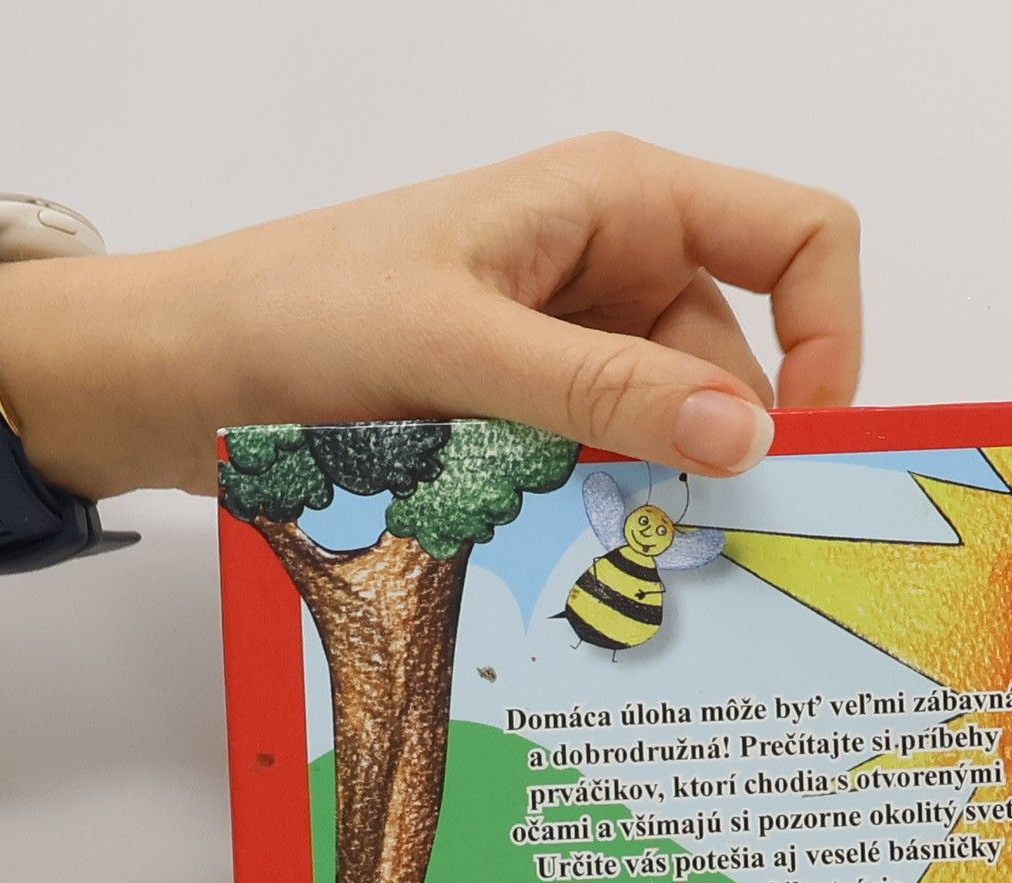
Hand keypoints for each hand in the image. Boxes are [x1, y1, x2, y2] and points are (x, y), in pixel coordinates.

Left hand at [0, 134, 861, 498]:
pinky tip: (562, 552)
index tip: (798, 448)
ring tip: (591, 550)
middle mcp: (612, 266)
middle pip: (740, 363)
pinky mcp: (529, 408)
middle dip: (723, 451)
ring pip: (672, 431)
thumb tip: (749, 436)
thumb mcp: (461, 350)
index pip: (800, 239)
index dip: (831, 337)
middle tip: (687, 547)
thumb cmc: (299, 315)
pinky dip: (599, 509)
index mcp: (620, 202)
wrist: (180, 372)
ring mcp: (570, 344)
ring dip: (648, 493)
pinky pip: (608, 463)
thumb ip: (605, 392)